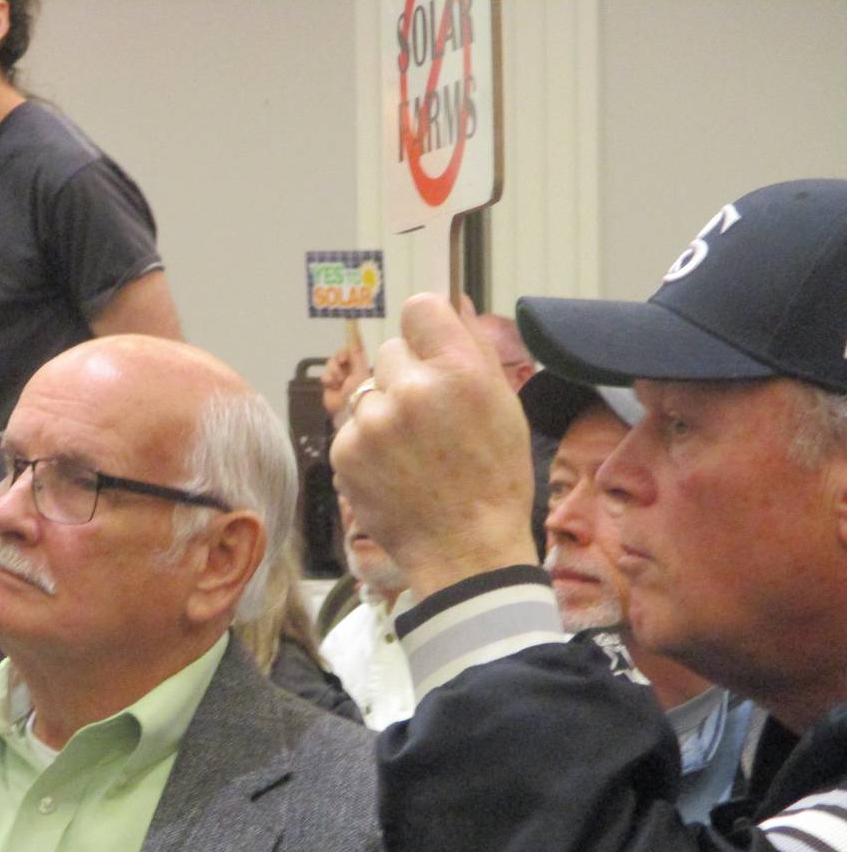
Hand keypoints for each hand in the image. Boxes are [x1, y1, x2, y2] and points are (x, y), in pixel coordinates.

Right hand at [321, 343, 369, 419]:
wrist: (349, 410)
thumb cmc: (360, 390)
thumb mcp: (360, 369)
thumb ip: (357, 352)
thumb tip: (356, 333)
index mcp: (359, 365)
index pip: (350, 351)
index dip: (346, 350)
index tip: (344, 352)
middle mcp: (348, 370)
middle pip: (338, 356)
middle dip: (338, 359)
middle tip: (342, 362)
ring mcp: (337, 378)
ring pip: (330, 364)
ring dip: (334, 370)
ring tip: (339, 381)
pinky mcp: (328, 386)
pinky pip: (324, 376)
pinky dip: (328, 379)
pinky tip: (333, 386)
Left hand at [330, 293, 536, 597]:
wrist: (465, 549)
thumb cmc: (493, 479)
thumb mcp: (505, 407)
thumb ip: (474, 348)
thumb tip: (451, 301)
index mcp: (460, 370)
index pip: (420, 307)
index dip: (425, 327)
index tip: (429, 348)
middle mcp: (413, 389)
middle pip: (390, 351)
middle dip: (406, 376)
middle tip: (430, 420)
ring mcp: (374, 422)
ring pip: (368, 391)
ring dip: (384, 412)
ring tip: (414, 452)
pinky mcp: (346, 451)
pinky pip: (353, 428)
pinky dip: (367, 445)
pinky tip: (395, 471)